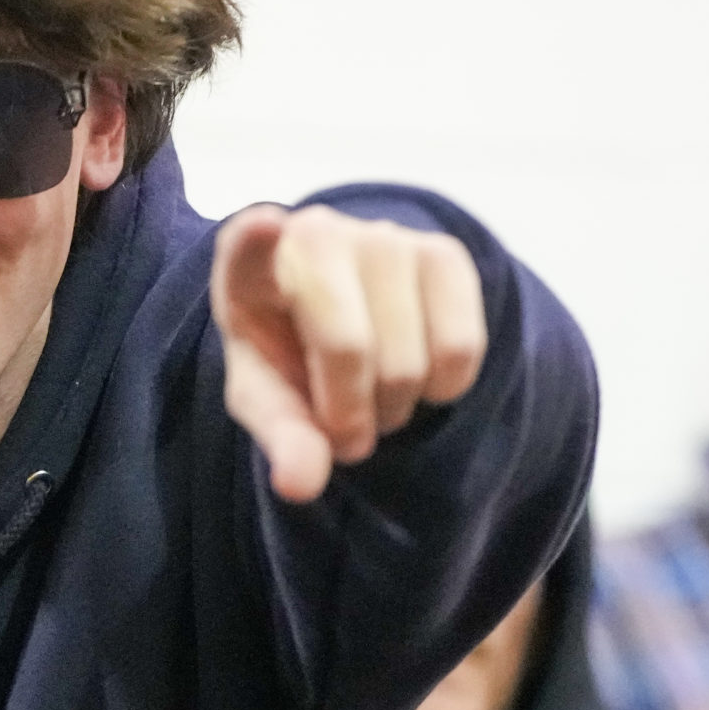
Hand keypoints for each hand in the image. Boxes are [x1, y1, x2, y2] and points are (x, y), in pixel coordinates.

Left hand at [211, 203, 487, 501]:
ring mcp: (385, 237)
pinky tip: (415, 372)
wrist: (343, 317)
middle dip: (349, 414)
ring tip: (372, 392)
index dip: (258, 238)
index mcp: (247, 266)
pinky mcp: (444, 253)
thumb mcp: (267, 397)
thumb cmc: (288, 355)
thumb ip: (280, 436)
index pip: (248, 244)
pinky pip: (461, 349)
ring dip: (393, 406)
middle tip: (340, 422)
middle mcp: (317, 234)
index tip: (265, 225)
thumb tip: (301, 484)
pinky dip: (441, 388)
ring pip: (409, 362)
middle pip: (350, 350)